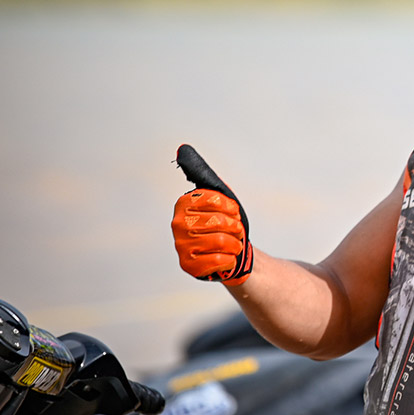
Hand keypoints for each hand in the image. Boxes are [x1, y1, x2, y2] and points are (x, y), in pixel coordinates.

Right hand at [171, 144, 252, 285]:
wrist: (235, 253)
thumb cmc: (227, 221)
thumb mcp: (220, 194)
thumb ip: (202, 173)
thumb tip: (181, 149)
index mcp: (185, 203)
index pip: (216, 201)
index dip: (231, 208)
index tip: (231, 212)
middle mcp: (178, 223)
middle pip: (219, 223)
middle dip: (235, 228)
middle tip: (234, 231)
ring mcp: (181, 246)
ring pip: (220, 242)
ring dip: (234, 244)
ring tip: (231, 245)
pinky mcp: (187, 266)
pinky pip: (217, 260)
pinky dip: (229, 259)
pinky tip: (226, 258)